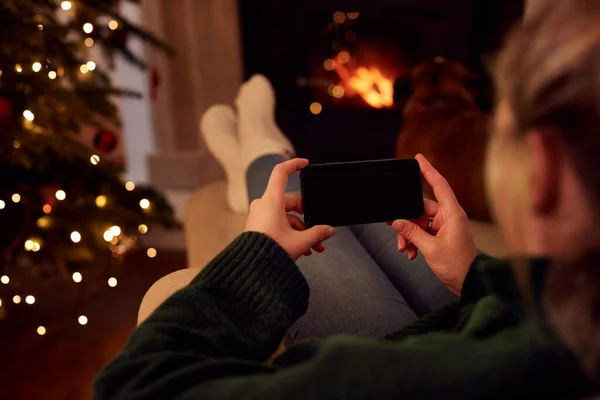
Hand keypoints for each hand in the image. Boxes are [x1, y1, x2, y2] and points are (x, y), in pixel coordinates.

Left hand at [245, 158, 335, 260]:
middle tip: (319, 234)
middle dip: (308, 220)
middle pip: (292, 202)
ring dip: (302, 231)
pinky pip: (279, 224)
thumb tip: (329, 230)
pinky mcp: (259, 225)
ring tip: (314, 248)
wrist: (250, 269)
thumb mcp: (299, 242)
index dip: (294, 164)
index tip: (305, 164)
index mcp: (272, 201)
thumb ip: (317, 233)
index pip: (281, 172)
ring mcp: (260, 215)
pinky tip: (303, 249)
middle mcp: (264, 205)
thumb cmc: (269, 253)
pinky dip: (291, 234)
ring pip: (287, 217)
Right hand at [392, 154, 476, 295]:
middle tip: (394, 229)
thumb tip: (397, 221)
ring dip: (409, 235)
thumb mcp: (430, 248)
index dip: (428, 170)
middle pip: (420, 208)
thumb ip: (412, 232)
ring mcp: (444, 227)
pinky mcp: (440, 236)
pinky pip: (421, 232)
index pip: (439, 185)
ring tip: (405, 249)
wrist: (469, 283)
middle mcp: (448, 217)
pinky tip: (412, 253)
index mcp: (452, 213)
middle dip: (406, 222)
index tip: (418, 158)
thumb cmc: (458, 265)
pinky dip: (414, 242)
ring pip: (418, 222)